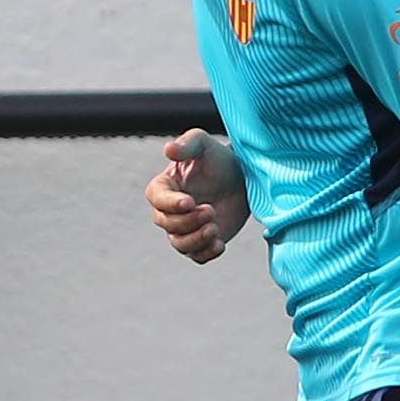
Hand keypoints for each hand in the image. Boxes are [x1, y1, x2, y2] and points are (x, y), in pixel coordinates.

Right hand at [144, 129, 249, 263]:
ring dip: (196, 239)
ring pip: (180, 244)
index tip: (190, 201)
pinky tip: (220, 244)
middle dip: (188, 221)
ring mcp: (185, 229)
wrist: (242, 179)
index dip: (171, 204)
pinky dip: (206, 253)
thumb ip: (186, 144)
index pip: (157, 199)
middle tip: (210, 211)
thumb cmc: (218, 159)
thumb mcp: (203, 144)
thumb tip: (168, 149)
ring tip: (215, 228)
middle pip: (167, 224)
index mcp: (164, 187)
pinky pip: (197, 256)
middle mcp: (169, 211)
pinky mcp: (202, 242)